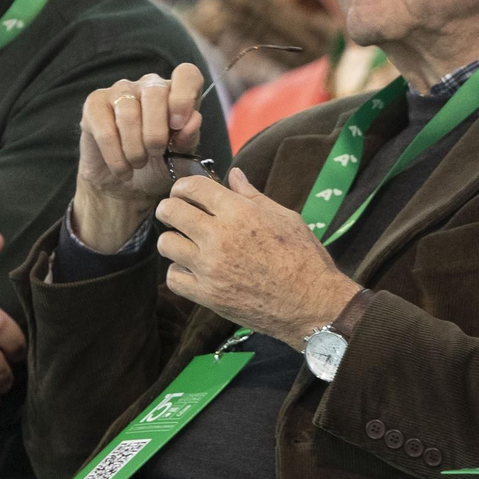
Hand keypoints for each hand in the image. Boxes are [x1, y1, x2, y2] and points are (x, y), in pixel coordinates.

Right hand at [71, 65, 205, 252]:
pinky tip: (122, 170)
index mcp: (176, 93)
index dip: (184, 96)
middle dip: (156, 132)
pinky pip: (106, 129)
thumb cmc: (157, 166)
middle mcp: (149, 85)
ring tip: (138, 164)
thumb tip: (193, 120)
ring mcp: (120, 91)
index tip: (178, 125)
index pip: (186, 74)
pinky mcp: (94, 104)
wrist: (125, 187)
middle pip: (155, 92)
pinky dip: (116, 157)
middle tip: (156, 154)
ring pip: (129, 112)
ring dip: (135, 148)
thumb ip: (189, 138)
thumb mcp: (180, 157)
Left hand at [155, 168, 359, 346]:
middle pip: (170, 211)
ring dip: (173, 240)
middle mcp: (219, 237)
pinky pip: (173, 278)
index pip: (192, 187)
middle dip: (170, 208)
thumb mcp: (284, 217)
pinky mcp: (207, 295)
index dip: (183, 186)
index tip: (184, 192)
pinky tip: (193, 269)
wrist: (312, 304)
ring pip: (166, 244)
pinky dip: (179, 272)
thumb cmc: (304, 258)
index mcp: (239, 213)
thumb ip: (252, 196)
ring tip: (186, 243)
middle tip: (177, 214)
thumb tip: (234, 175)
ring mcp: (210, 268)